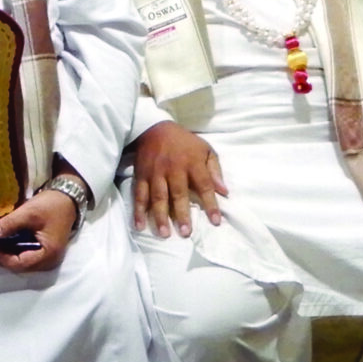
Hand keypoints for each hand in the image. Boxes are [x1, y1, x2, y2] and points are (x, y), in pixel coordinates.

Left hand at [0, 187, 77, 272]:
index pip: (18, 263)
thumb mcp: (30, 212)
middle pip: (17, 265)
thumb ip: (10, 224)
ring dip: (1, 253)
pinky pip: (22, 254)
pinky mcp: (41, 251)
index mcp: (47, 255)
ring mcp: (44, 257)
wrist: (68, 198)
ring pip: (18, 260)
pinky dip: (8, 249)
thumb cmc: (52, 205)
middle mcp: (47, 262)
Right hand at [130, 121, 225, 236]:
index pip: (204, 185)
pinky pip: (139, 195)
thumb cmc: (184, 142)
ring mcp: (155, 173)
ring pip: (158, 197)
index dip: (210, 204)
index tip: (216, 221)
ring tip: (164, 234)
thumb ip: (215, 170)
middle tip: (186, 233)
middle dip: (182, 214)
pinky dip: (138, 211)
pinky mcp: (141, 176)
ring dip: (160, 216)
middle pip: (178, 194)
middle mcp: (173, 169)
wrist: (154, 128)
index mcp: (192, 162)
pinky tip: (139, 225)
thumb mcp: (205, 150)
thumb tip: (224, 192)